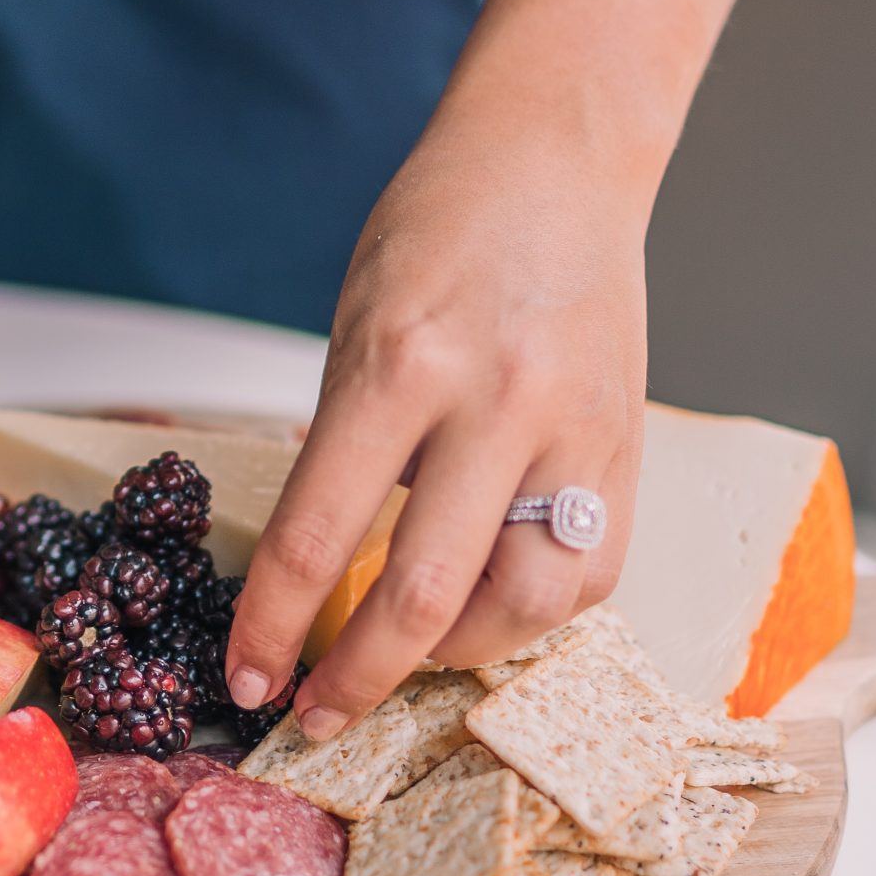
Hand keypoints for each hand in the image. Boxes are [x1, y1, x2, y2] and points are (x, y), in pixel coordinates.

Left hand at [225, 119, 647, 738]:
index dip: (276, 626)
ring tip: (406, 658)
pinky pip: (588, 576)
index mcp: (403, 362)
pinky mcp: (626, 450)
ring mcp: (575, 432)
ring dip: (454, 656)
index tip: (249, 677)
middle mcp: (497, 404)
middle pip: (423, 595)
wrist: (559, 161)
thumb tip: (318, 571)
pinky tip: (487, 610)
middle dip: (356, 677)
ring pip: (523, 606)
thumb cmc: (440, 232)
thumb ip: (346, 443)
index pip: (320, 533)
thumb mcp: (357, 322)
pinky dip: (531, 614)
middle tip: (315, 714)